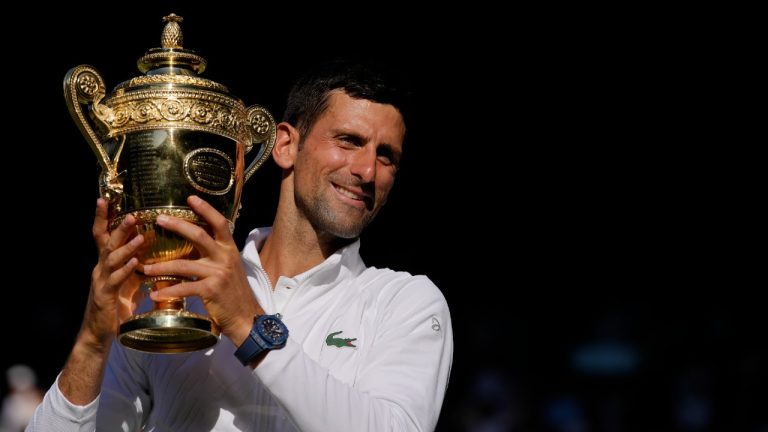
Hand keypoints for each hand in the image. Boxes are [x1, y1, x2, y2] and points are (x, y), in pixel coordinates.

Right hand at [80, 198, 143, 352]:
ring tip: (140, 236)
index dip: (103, 217)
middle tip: (132, 214)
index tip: (104, 198)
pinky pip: (115, 281)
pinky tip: (135, 263)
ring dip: (126, 247)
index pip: (103, 235)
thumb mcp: (130, 282)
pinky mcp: (105, 296)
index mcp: (107, 263)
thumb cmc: (116, 307)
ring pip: (111, 259)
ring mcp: (102, 282)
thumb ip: (138, 267)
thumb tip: (154, 253)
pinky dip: (126, 270)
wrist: (99, 334)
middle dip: (118, 227)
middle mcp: (101, 269)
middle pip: (107, 242)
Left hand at [144, 195, 261, 345]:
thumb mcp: (229, 267)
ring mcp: (218, 273)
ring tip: (145, 268)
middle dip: (177, 226)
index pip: (219, 223)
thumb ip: (215, 254)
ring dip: (161, 266)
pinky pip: (184, 288)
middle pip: (199, 235)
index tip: (190, 198)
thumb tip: (194, 240)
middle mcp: (225, 257)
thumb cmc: (234, 292)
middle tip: (159, 219)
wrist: (245, 316)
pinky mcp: (211, 290)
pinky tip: (155, 295)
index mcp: (230, 249)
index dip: (206, 209)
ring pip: (184, 264)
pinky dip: (168, 291)